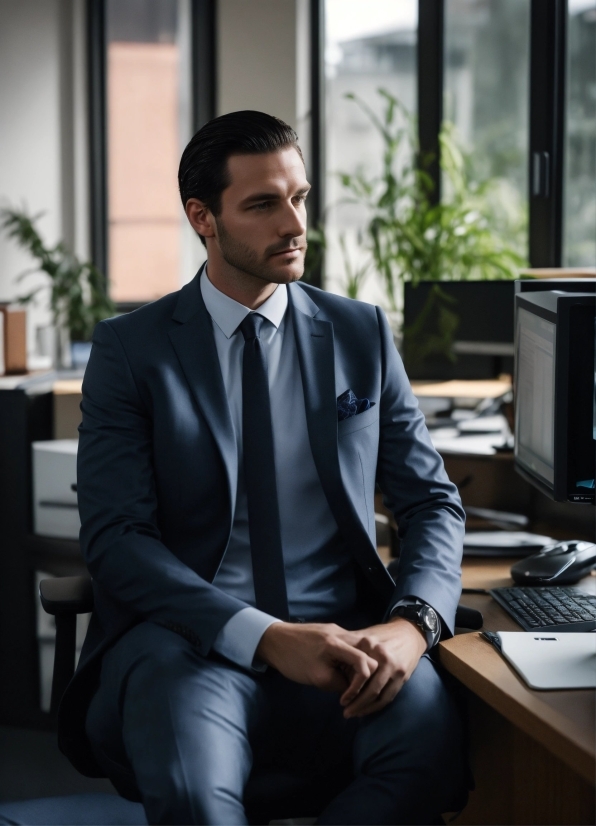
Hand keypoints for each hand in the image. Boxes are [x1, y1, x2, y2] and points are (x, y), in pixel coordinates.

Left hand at [256, 621, 378, 695]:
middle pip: (368, 655)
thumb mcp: (317, 678)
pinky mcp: (332, 633)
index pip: (365, 663)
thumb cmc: (293, 660)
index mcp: (338, 643)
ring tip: (343, 683)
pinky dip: (348, 662)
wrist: (274, 640)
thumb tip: (352, 690)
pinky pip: (349, 648)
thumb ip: (340, 684)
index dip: (361, 685)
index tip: (346, 699)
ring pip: (359, 652)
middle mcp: (343, 633)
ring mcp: (338, 631)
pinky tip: (337, 672)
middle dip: (363, 677)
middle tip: (349, 692)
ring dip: (356, 669)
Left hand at [337, 617, 426, 718]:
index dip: (346, 687)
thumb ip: (352, 649)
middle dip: (354, 701)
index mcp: (368, 645)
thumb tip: (333, 664)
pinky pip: (388, 697)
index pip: (355, 670)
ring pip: (376, 694)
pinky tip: (366, 710)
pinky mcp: (402, 676)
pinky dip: (375, 706)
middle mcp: (381, 656)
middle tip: (344, 712)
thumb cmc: (382, 636)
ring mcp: (393, 667)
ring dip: (364, 708)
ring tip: (352, 714)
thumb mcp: (365, 636)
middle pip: (366, 685)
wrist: (409, 633)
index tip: (339, 697)